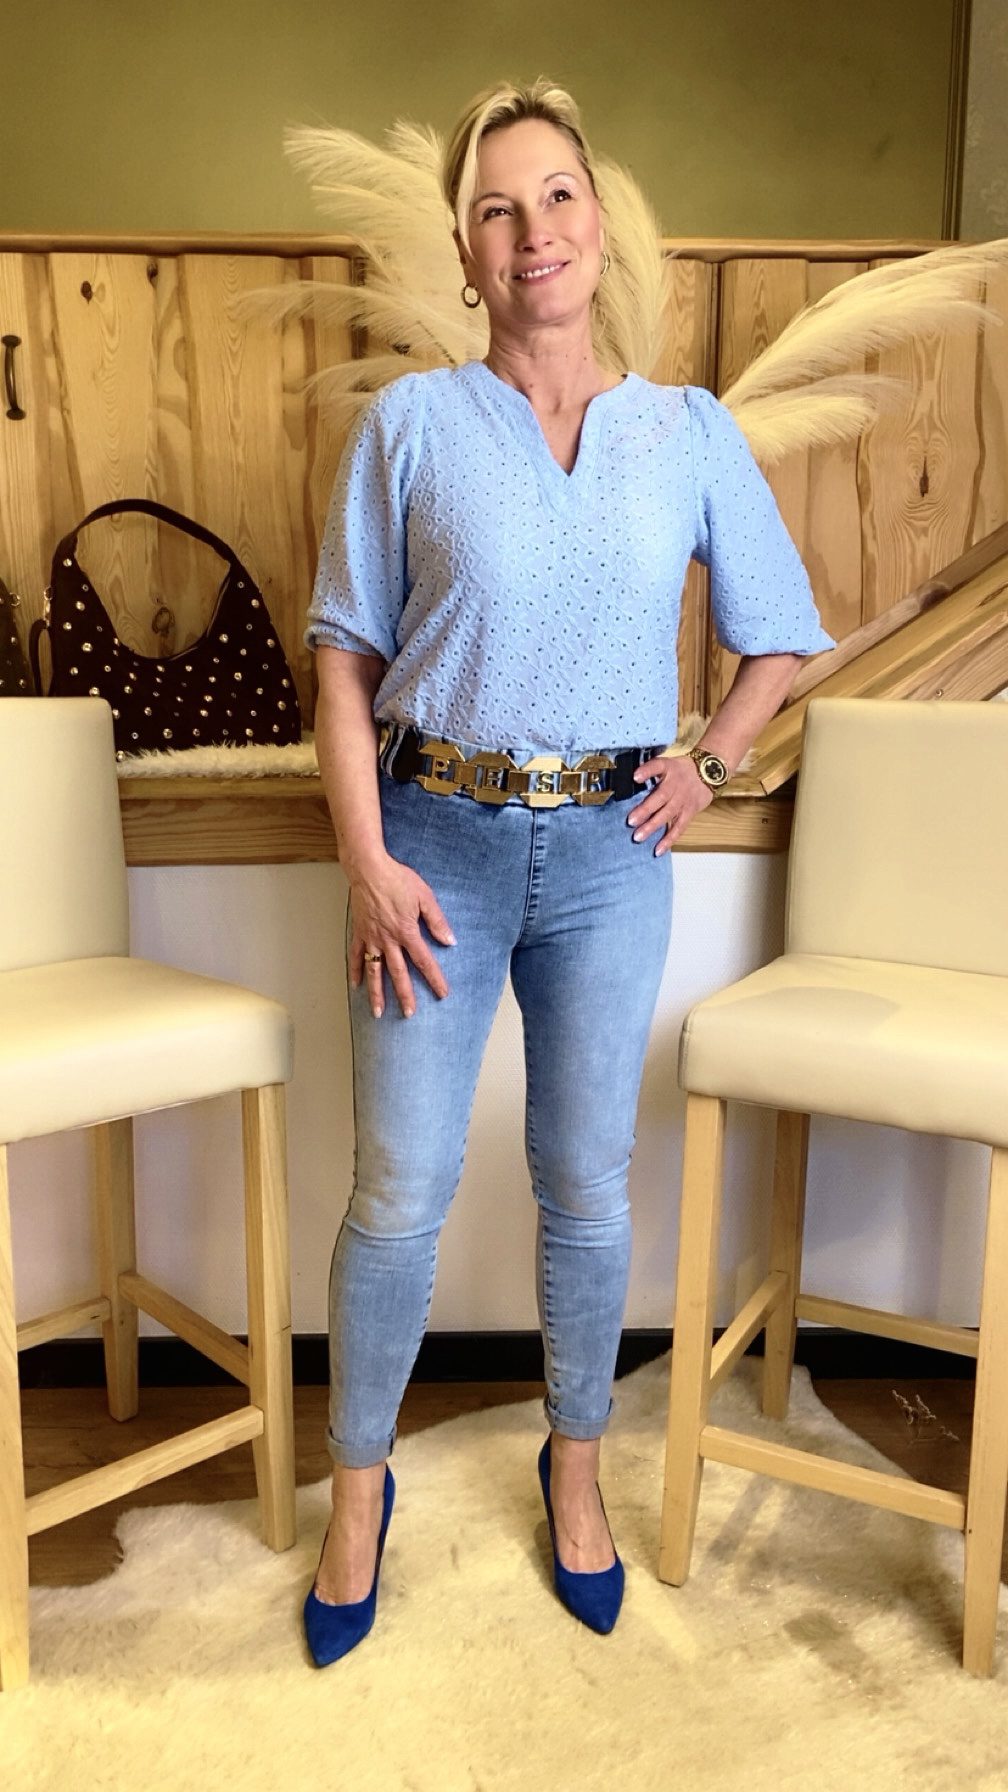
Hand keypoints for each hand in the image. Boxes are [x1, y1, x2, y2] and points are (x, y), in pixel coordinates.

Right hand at [348, 853, 455, 1018]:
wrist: (368, 869)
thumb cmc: (397, 879)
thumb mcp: (424, 896)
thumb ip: (436, 921)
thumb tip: (449, 941)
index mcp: (406, 932)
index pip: (424, 961)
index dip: (434, 978)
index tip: (442, 993)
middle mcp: (388, 940)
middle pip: (398, 973)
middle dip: (405, 995)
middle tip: (409, 1014)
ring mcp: (371, 938)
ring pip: (374, 971)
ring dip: (377, 993)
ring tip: (378, 1012)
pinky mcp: (359, 932)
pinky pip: (355, 956)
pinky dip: (356, 971)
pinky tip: (356, 986)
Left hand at [626, 754, 714, 854]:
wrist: (709, 773)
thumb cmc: (680, 770)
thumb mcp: (668, 764)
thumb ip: (650, 771)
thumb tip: (626, 780)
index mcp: (668, 768)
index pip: (657, 766)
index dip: (647, 771)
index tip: (635, 777)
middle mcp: (676, 784)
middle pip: (660, 797)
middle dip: (645, 809)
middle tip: (631, 821)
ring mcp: (683, 800)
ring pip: (668, 814)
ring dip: (652, 826)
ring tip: (638, 837)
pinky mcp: (689, 812)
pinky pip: (679, 827)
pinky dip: (669, 840)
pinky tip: (658, 850)